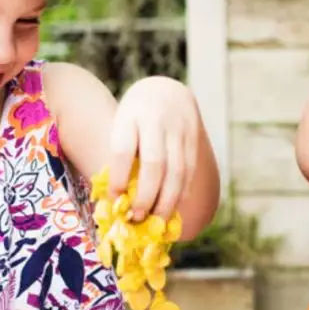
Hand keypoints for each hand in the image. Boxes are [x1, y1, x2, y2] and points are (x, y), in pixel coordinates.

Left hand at [108, 76, 200, 220]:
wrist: (165, 90)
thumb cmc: (135, 117)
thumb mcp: (121, 125)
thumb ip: (121, 155)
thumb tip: (117, 199)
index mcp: (130, 116)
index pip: (123, 149)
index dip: (119, 178)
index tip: (114, 199)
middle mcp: (156, 120)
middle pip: (154, 163)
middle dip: (146, 195)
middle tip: (138, 217)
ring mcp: (178, 128)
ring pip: (176, 170)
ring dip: (167, 200)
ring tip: (157, 219)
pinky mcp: (194, 136)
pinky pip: (189, 169)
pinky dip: (182, 191)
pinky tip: (174, 206)